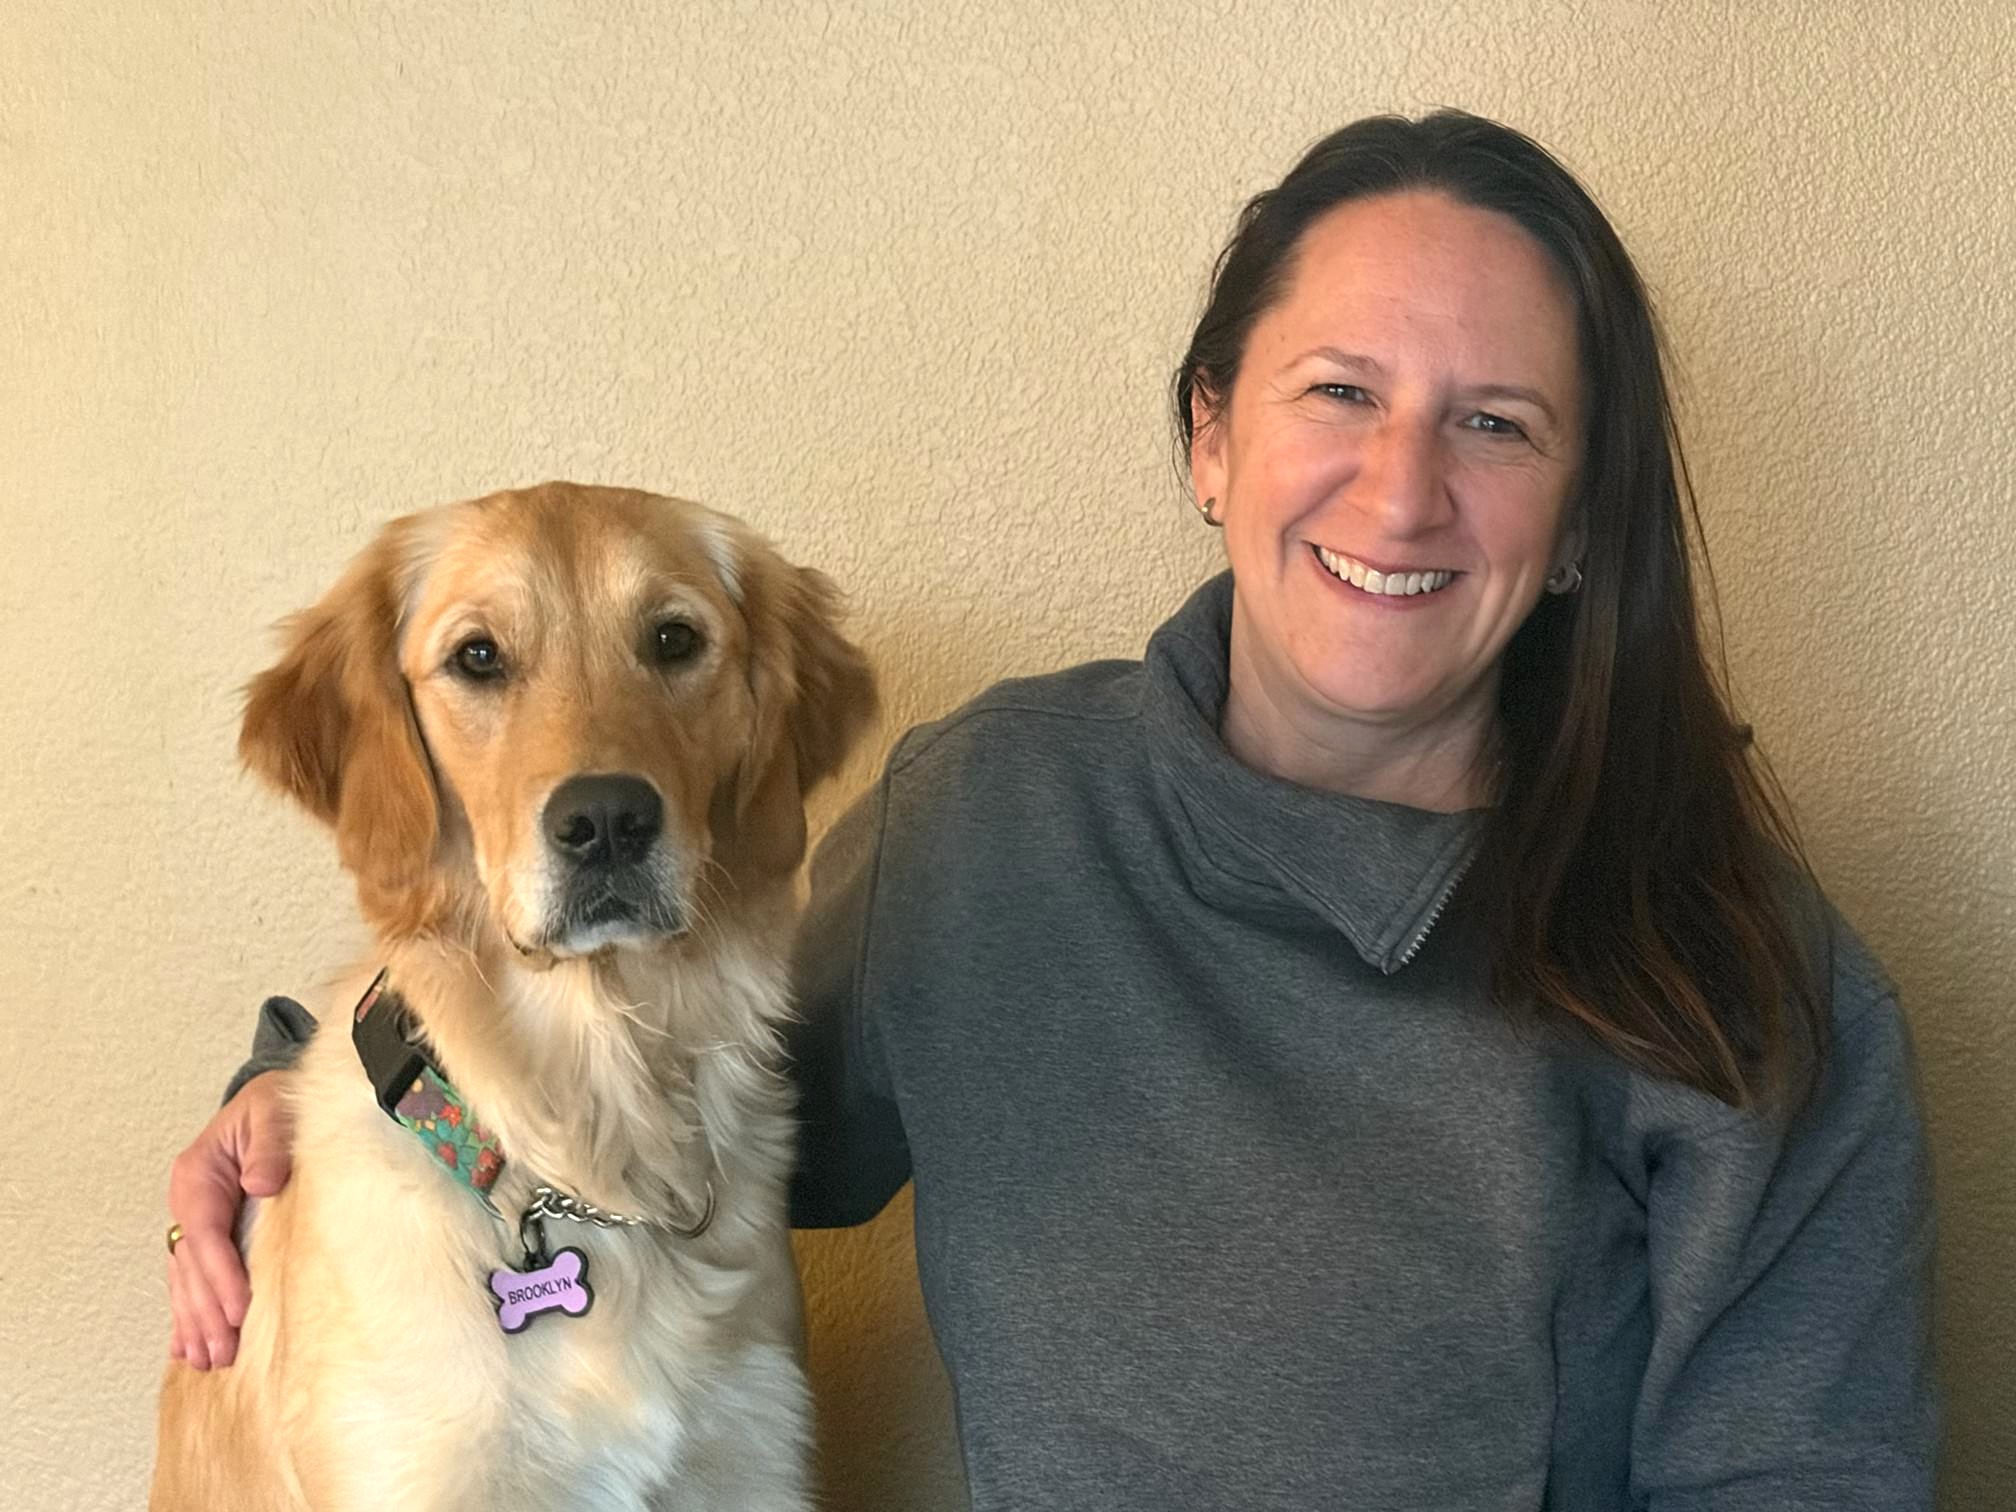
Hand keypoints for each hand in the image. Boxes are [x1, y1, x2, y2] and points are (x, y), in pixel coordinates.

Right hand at [165, 1070, 293, 1368]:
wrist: (275, 1099)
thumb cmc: (278, 1104)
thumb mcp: (275, 1111)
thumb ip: (269, 1144)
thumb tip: (261, 1183)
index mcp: (199, 1174)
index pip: (207, 1234)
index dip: (220, 1276)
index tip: (236, 1311)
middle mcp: (190, 1201)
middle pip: (193, 1266)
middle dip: (206, 1312)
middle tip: (222, 1353)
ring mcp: (196, 1219)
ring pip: (188, 1280)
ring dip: (195, 1321)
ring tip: (206, 1361)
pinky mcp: (210, 1232)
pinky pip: (193, 1277)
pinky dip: (190, 1312)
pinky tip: (188, 1346)